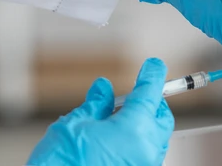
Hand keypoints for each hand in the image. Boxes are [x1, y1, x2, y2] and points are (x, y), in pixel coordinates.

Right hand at [27, 58, 173, 165]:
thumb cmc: (60, 163)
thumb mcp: (74, 126)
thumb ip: (96, 105)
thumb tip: (104, 90)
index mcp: (134, 129)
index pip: (150, 93)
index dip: (152, 75)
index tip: (153, 65)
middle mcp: (146, 149)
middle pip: (161, 118)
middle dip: (151, 103)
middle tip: (132, 97)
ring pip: (156, 139)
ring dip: (144, 125)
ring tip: (117, 121)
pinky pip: (145, 156)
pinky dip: (137, 144)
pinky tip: (116, 142)